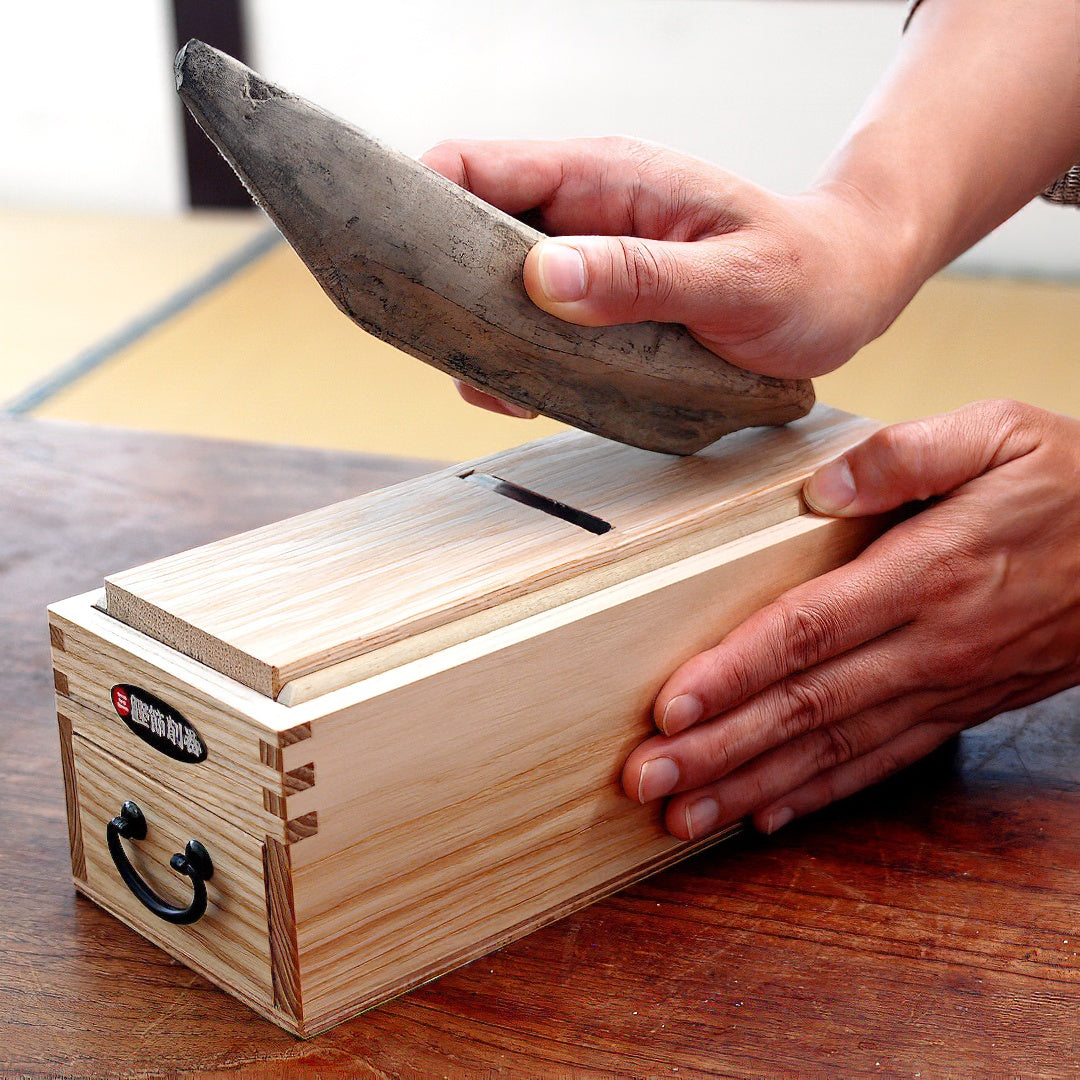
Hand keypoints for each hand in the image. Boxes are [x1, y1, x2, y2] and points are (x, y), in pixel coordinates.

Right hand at [420, 136, 920, 415]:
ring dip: (478, 336)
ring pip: (489, 287)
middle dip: (438, 287)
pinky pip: (528, 325)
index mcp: (602, 178)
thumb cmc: (805, 273)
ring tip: (499, 386)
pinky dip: (514, 360)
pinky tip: (530, 393)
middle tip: (447, 349)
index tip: (386, 258)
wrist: (845, 288)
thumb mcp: (733, 280)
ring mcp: (586, 259)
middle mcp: (581, 212)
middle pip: (463, 230)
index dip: (413, 201)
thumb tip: (541, 276)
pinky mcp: (597, 303)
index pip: (472, 165)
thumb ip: (640, 276)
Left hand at [622, 400, 1079, 838]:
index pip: (809, 631)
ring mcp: (944, 687)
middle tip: (646, 781)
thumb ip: (907, 454)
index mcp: (928, 574)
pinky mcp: (959, 709)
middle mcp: (929, 645)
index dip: (735, 672)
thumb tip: (823, 483)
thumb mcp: (1003, 434)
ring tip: (684, 815)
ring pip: (833, 748)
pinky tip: (766, 815)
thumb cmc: (1076, 488)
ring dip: (753, 784)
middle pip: (806, 705)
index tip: (670, 707)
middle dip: (720, 748)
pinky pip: (882, 762)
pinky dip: (821, 795)